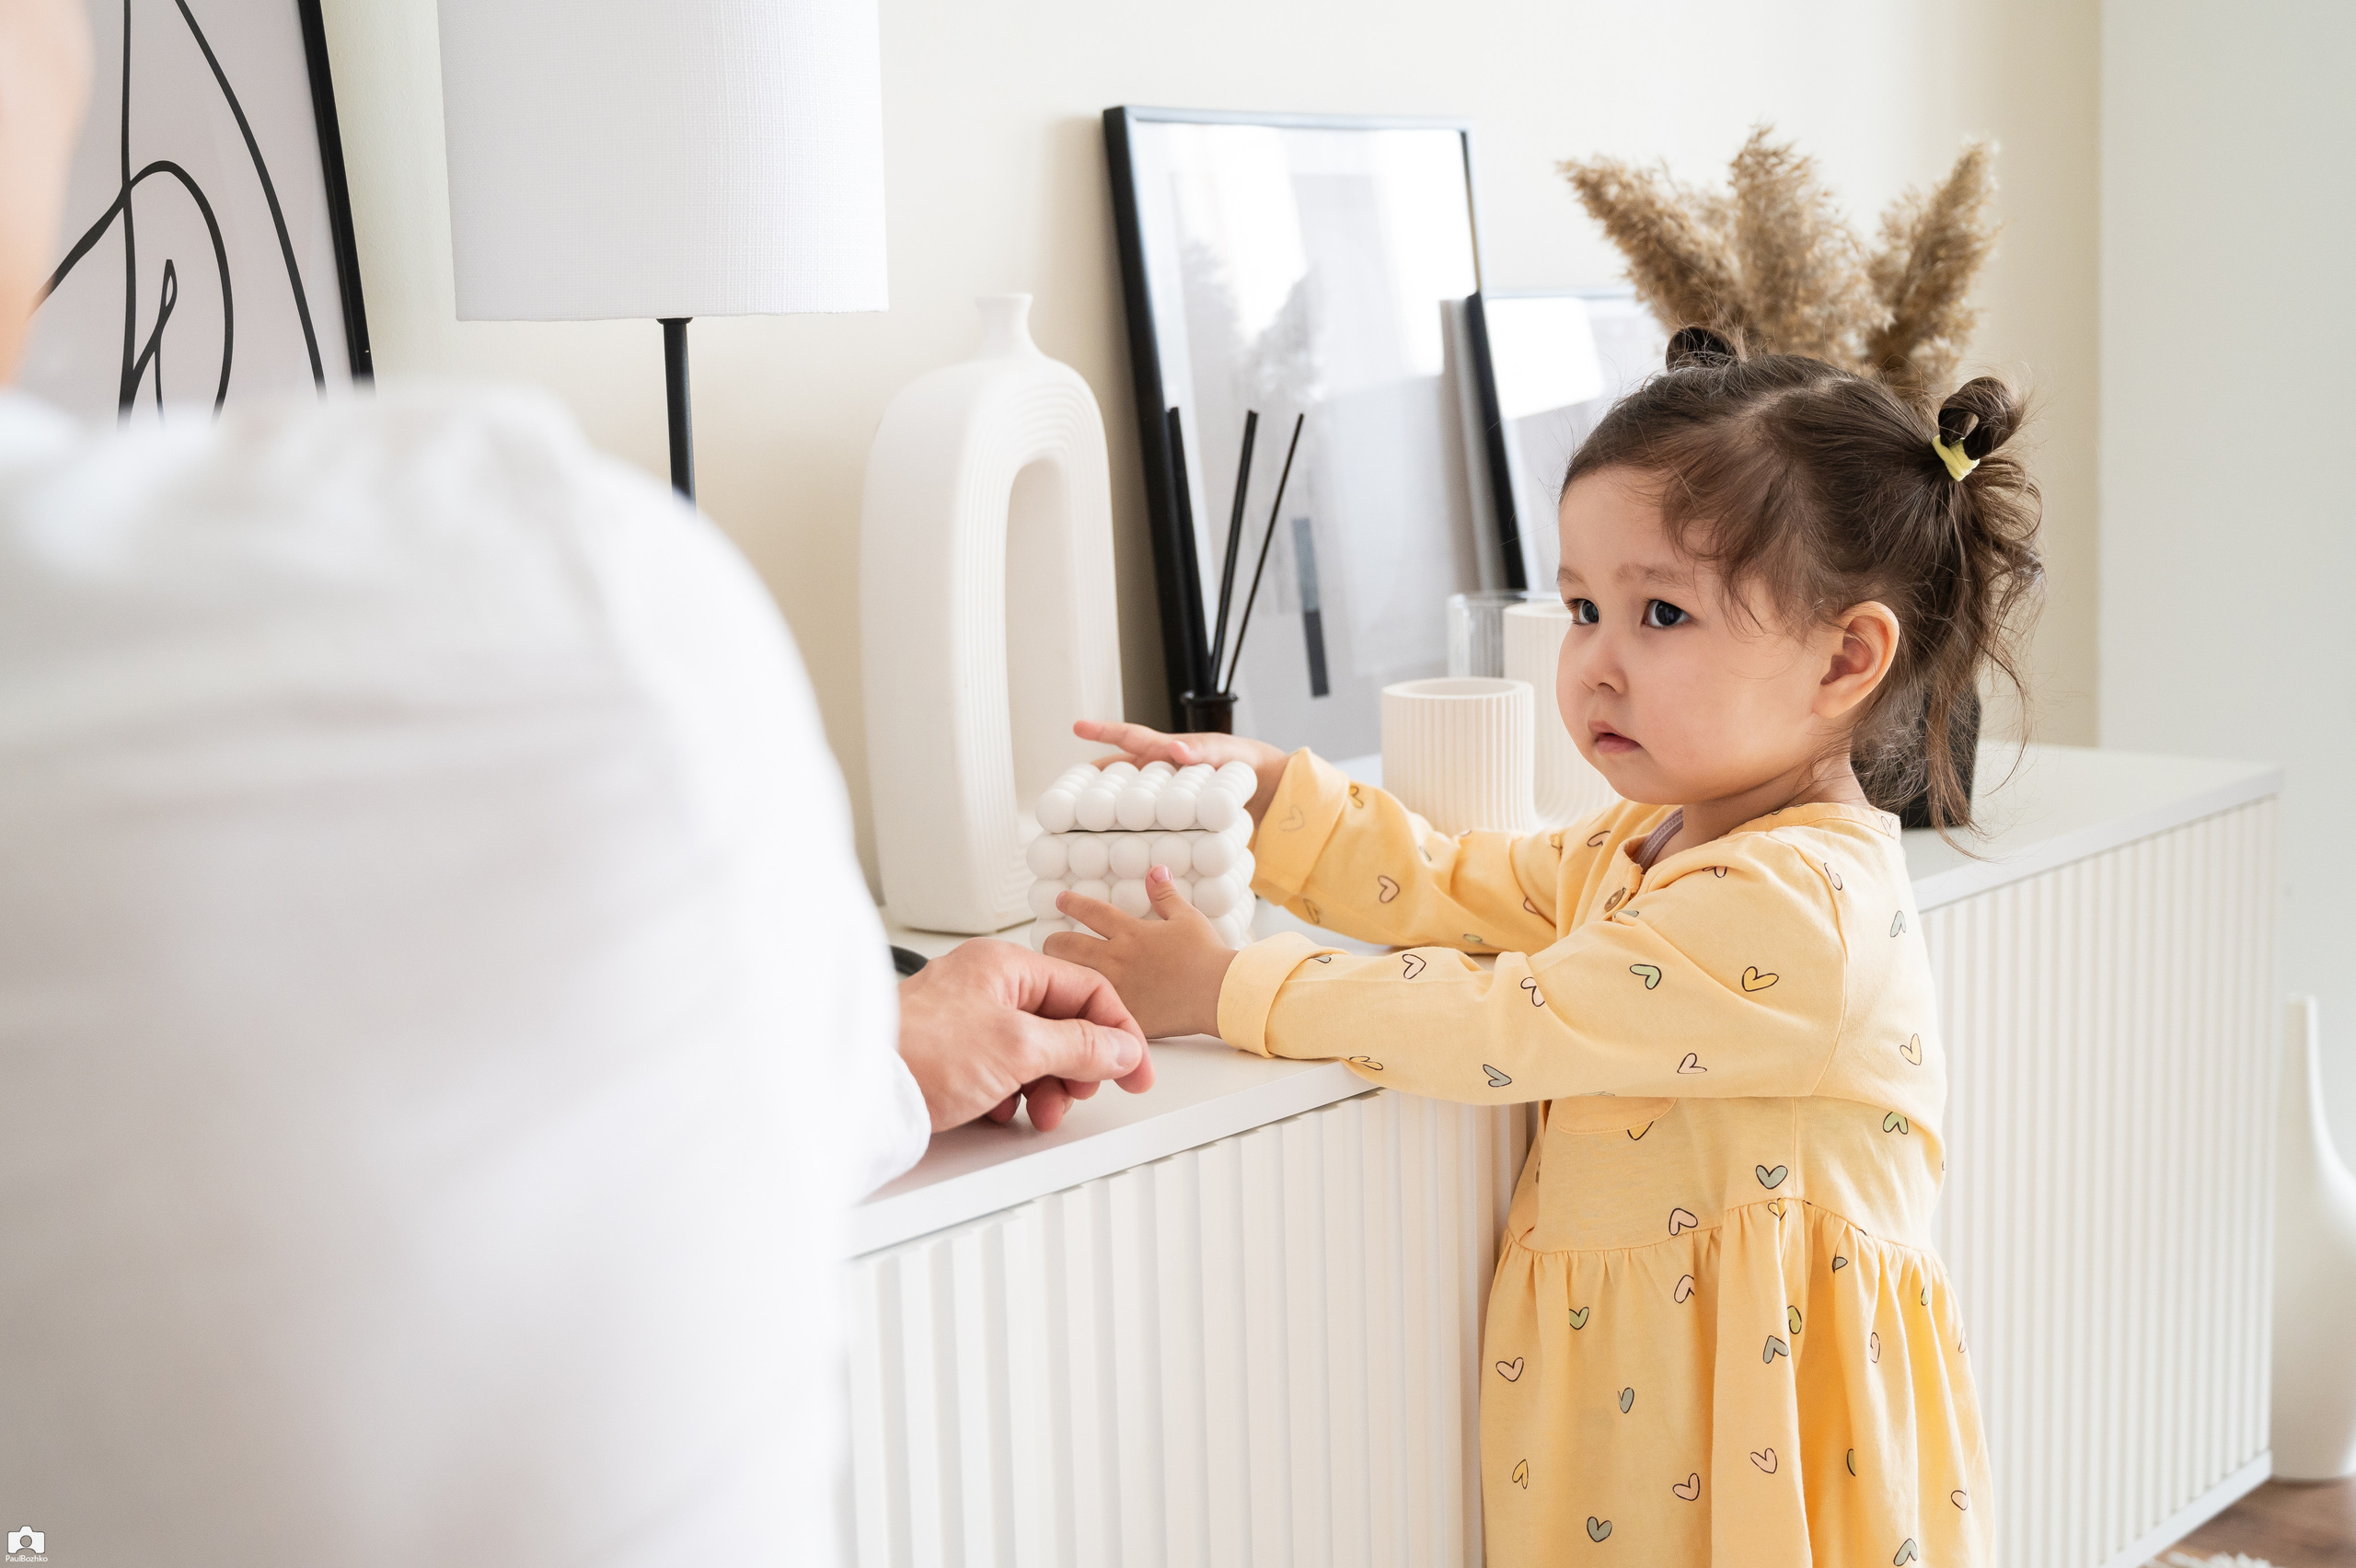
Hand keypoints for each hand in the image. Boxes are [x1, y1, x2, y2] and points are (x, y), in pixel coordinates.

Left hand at [896, 940, 1153, 1131]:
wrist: (859, 1087)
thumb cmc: (920, 1051)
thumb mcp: (1018, 1048)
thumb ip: (1080, 1046)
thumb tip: (1121, 1048)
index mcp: (1007, 966)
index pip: (1086, 989)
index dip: (1119, 1032)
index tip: (1136, 1071)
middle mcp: (988, 986)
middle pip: (1063, 1023)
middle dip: (1079, 1065)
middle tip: (1078, 1094)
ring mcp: (969, 1020)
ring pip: (1035, 1051)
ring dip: (1049, 1086)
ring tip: (1040, 1112)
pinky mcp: (953, 1054)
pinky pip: (1004, 1070)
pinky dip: (1015, 1093)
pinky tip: (1005, 1112)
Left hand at [1044, 866, 1237, 1039]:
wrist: (1219, 993)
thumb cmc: (1207, 955)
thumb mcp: (1187, 918)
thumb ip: (1165, 895)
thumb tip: (1156, 871)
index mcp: (1130, 933)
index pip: (1091, 911)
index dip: (1072, 903)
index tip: (1061, 899)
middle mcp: (1117, 958)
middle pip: (1067, 945)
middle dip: (1053, 941)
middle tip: (1049, 942)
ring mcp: (1117, 988)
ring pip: (1071, 976)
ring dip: (1059, 971)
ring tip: (1054, 972)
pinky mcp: (1123, 1014)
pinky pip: (1091, 1009)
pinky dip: (1079, 1005)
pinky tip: (1072, 1007)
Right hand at [1073, 719, 1290, 827]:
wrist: (1266, 789)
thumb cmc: (1245, 764)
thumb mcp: (1228, 755)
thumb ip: (1204, 752)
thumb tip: (1176, 749)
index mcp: (1167, 752)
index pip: (1130, 738)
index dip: (1103, 732)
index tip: (1077, 726)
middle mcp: (1160, 774)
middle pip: (1117, 777)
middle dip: (1090, 785)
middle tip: (1063, 800)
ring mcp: (1165, 797)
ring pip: (1128, 803)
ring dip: (1108, 815)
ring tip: (1080, 832)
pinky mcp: (1174, 819)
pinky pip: (1149, 826)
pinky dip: (1134, 837)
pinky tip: (1121, 854)